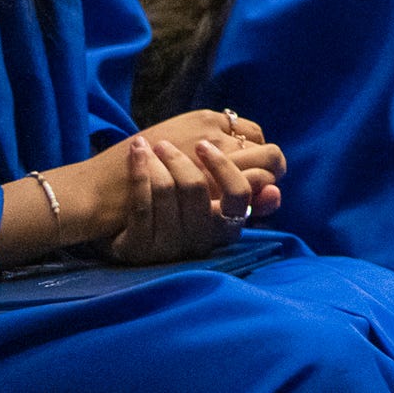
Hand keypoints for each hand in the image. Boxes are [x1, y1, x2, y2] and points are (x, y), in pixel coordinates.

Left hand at [101, 134, 254, 263]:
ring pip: (167, 190)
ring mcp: (167, 247)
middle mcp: (198, 241)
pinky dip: (138, 170)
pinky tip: (136, 152)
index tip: (204, 146)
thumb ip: (245, 192)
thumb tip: (274, 190)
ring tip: (148, 146)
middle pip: (197, 187)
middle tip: (170, 143)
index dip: (224, 166)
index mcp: (223, 228)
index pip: (238, 194)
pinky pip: (141, 201)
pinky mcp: (137, 249)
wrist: (119, 223)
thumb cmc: (171, 206)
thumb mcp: (212, 201)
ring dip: (157, 159)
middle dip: (181, 158)